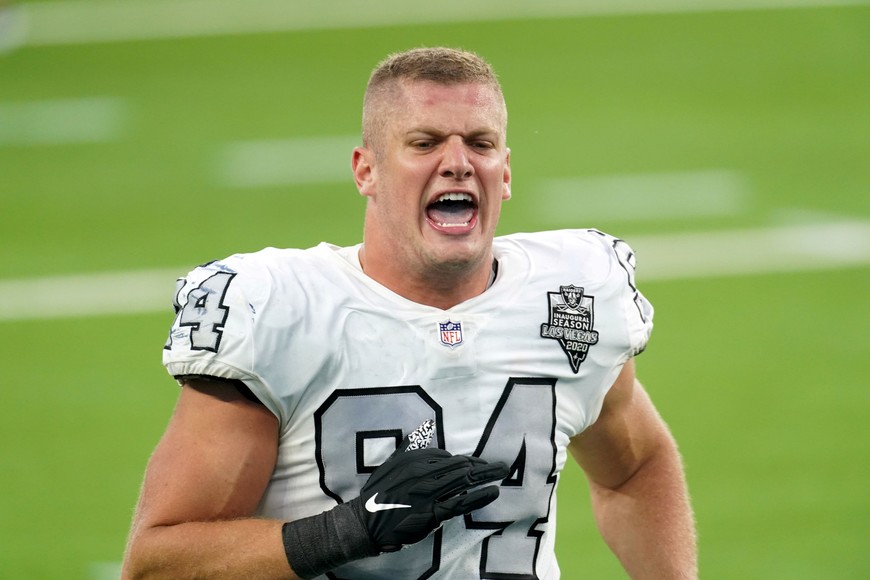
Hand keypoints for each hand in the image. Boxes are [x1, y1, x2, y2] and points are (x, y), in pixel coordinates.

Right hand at [350, 422, 507, 551]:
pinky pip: (461, 503)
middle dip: (480, 465)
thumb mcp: (389, 464)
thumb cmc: (377, 494)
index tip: (472, 464)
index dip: (461, 460)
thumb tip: (421, 429)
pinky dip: (479, 497)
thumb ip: (407, 448)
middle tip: (496, 465)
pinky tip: (493, 491)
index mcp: (413, 459)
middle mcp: (422, 473)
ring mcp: (428, 493)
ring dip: (486, 474)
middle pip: (459, 465)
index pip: (445, 455)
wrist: (365, 522)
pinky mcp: (432, 513)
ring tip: (502, 470)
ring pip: (463, 481)